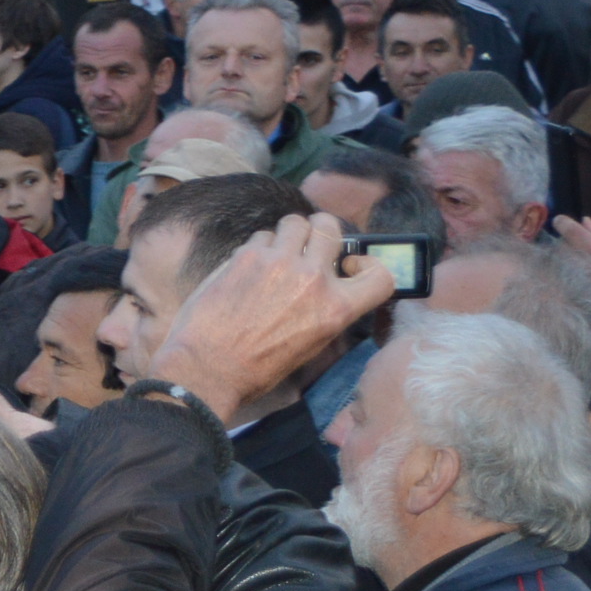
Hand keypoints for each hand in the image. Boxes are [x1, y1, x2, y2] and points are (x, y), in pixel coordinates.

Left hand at [147, 213, 395, 425]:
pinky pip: (261, 236)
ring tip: (277, 253)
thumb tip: (331, 285)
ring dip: (289, 234)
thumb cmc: (257, 368)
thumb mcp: (311, 345)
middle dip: (321, 232)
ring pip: (295, 222)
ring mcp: (279, 262)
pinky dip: (258, 248)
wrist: (208, 368)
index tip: (349, 265)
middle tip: (309, 245)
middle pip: (330, 226)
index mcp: (337, 309)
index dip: (368, 264)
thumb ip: (327, 310)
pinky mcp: (247, 256)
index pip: (382, 274)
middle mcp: (314, 280)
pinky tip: (248, 269)